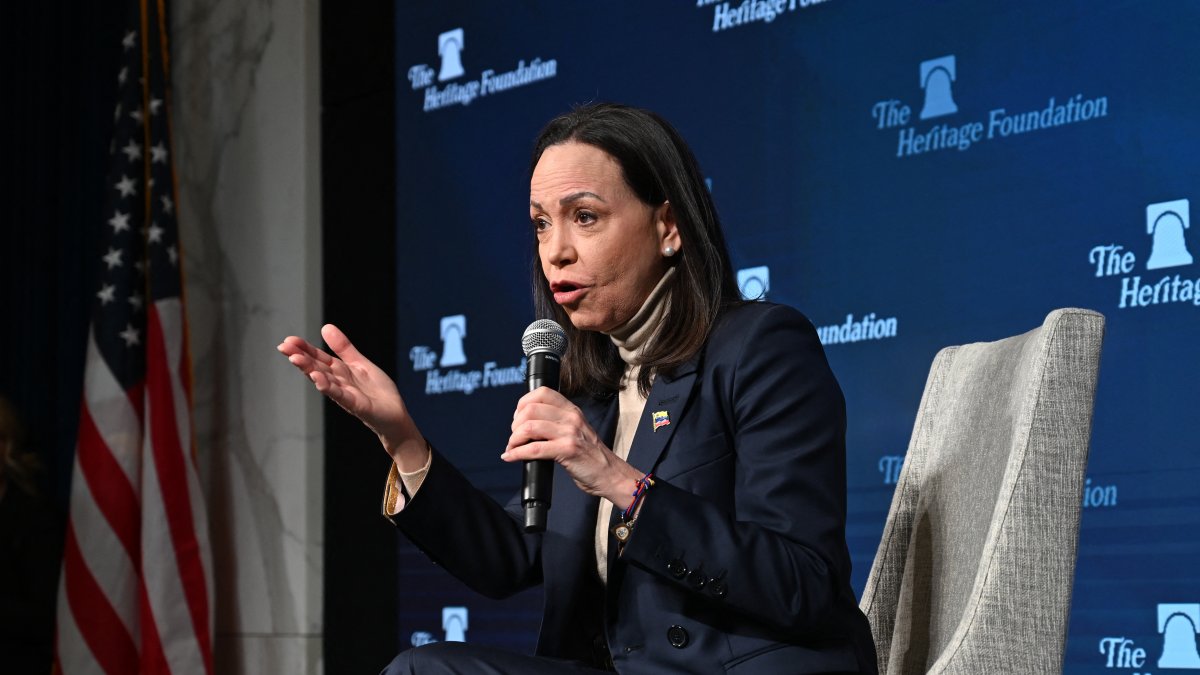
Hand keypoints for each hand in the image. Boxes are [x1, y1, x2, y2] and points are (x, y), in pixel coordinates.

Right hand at [277, 324, 426, 467]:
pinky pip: (340, 395)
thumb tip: (325, 327)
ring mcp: (345, 394)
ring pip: (324, 380)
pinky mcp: (356, 405)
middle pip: (317, 368)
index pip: (318, 358)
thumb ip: (343, 348)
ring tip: (296, 359)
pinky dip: (329, 387)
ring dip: (310, 370)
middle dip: (300, 357)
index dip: (304, 349)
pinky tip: (318, 379)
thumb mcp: (359, 363)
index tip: (288, 340)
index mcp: (339, 371)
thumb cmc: (377, 391)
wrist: (395, 414)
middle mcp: (338, 383)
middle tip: (283, 347)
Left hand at [503, 388, 642, 509]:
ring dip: (514, 439)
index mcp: (571, 410)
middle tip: (515, 438)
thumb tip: (527, 424)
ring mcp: (570, 433)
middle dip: (515, 425)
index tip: (518, 418)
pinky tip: (511, 457)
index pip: (542, 393)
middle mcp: (571, 417)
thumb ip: (557, 423)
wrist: (610, 474)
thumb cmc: (591, 456)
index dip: (523, 403)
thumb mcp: (576, 430)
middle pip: (530, 410)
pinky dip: (517, 453)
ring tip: (512, 448)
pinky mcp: (568, 450)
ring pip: (529, 427)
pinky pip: (534, 449)